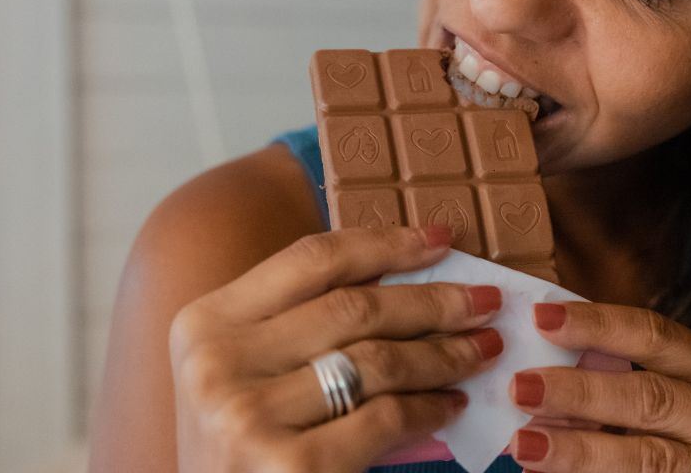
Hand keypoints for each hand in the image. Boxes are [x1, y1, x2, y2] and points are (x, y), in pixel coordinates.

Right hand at [168, 225, 505, 471]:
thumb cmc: (239, 449)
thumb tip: (404, 279)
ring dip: (444, 353)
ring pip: (378, 360)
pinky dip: (429, 407)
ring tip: (482, 350)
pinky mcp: (292, 467)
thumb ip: (299, 326)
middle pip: (354, 307)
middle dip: (433, 301)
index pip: (312, 260)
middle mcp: (219, 364)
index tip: (441, 239)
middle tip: (485, 301)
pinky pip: (385, 417)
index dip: (386, 243)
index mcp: (204, 324)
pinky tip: (452, 403)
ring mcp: (251, 417)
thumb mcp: (242, 374)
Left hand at [506, 302, 690, 472]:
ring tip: (524, 445)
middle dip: (581, 393)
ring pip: (650, 459)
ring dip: (581, 451)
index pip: (657, 336)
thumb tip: (552, 370)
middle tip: (522, 387)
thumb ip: (640, 382)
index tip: (542, 317)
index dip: (598, 324)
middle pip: (652, 399)